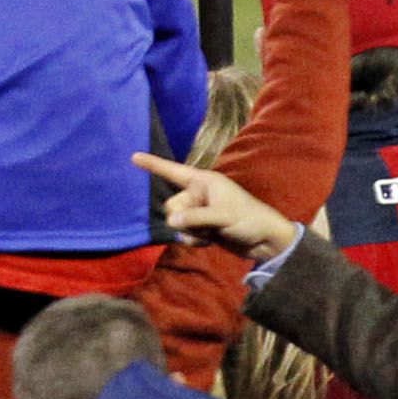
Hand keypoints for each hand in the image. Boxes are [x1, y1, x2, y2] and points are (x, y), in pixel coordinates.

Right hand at [132, 152, 296, 258]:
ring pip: (177, 223)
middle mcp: (198, 194)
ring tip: (212, 233)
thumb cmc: (247, 218)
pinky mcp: (202, 229)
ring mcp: (199, 213)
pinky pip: (186, 236)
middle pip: (172, 205)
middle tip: (206, 223)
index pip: (173, 171)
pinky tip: (211, 241)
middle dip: (184, 218)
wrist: (265, 241)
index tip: (133, 156)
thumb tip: (171, 221)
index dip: (153, 164)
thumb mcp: (222, 215)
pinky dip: (196, 241)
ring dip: (191, 232)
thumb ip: (196, 217)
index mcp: (203, 181)